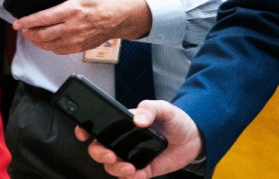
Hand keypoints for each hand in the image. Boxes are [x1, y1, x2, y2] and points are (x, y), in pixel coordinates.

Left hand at [12, 0, 150, 54]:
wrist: (115, 18)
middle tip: (23, 29)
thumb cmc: (98, 3)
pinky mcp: (79, 47)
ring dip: (36, 41)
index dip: (27, 22)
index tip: (17, 23)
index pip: (43, 18)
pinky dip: (48, 47)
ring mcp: (75, 39)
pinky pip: (58, 51)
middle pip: (43, 35)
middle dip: (29, 33)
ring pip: (49, 45)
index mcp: (71, 11)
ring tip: (31, 35)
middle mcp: (72, 27)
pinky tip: (45, 41)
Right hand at [75, 100, 202, 177]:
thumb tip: (137, 120)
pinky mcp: (143, 169)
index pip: (96, 126)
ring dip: (116, 169)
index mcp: (121, 124)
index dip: (84, 129)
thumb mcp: (163, 108)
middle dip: (99, 154)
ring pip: (111, 167)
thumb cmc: (175, 119)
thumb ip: (149, 109)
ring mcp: (131, 156)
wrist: (195, 138)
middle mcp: (122, 141)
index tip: (83, 133)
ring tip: (130, 168)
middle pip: (98, 150)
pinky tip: (140, 174)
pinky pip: (130, 178)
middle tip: (111, 155)